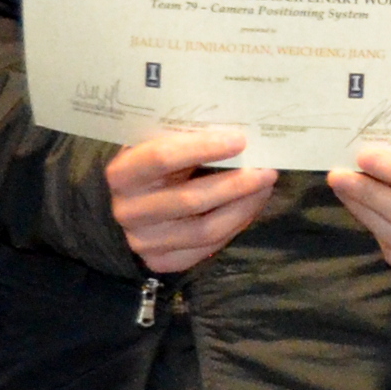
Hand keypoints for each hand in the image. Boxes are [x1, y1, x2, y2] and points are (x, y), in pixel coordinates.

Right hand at [108, 128, 276, 275]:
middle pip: (190, 200)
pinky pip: (207, 249)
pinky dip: (234, 226)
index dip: (203, 148)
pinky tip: (249, 207)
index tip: (240, 140)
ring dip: (243, 208)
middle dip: (236, 184)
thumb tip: (237, 128)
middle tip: (267, 170)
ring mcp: (143, 241)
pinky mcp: (161, 261)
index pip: (162, 158)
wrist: (130, 204)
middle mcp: (128, 211)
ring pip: (205, 230)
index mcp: (123, 173)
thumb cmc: (152, 164)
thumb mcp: (157, 143)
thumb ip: (184, 136)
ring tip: (264, 188)